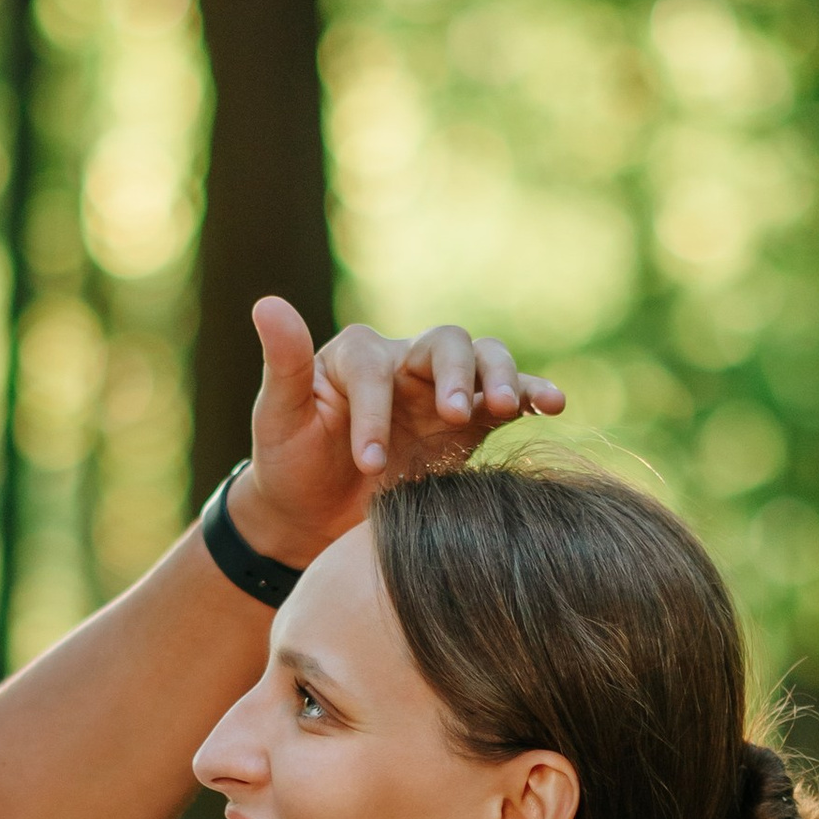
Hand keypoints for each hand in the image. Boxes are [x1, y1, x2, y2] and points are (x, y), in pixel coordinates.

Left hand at [235, 298, 564, 569]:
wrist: (316, 516)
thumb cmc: (291, 462)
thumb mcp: (279, 417)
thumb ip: (284, 364)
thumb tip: (266, 303)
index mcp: (357, 357)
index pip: (375, 368)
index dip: (374, 410)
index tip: (367, 462)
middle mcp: (406, 363)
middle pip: (444, 344)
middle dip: (453, 374)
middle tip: (454, 411)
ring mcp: (442, 390)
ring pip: (483, 360)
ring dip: (499, 376)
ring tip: (507, 406)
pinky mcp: (472, 423)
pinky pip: (508, 399)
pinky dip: (532, 395)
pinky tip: (552, 404)